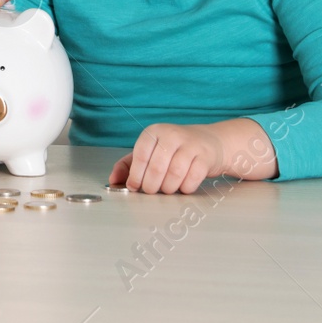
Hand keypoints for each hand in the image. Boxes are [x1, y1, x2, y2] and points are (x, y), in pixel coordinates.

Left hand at [109, 122, 228, 193]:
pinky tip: (183, 186)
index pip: (140, 156)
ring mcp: (190, 144)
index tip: (134, 187)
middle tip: (152, 190)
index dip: (136, 176)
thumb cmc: (174, 149)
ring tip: (167, 188)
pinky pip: (192, 178)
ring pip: (175, 174)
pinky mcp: (205, 156)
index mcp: (153, 132)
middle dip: (151, 186)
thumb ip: (129, 165)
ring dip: (169, 188)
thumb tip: (113, 180)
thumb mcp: (149, 151)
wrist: (208, 141)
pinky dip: (186, 188)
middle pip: (156, 168)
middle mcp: (171, 134)